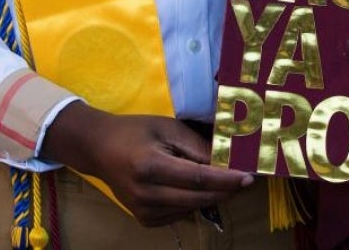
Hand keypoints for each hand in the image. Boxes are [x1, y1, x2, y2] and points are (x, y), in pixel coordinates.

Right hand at [41, 102, 253, 226]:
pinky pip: (180, 213)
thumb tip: (226, 161)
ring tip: (222, 179)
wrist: (99, 148)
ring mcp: (143, 211)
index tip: (249, 177)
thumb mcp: (167, 128)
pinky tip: (194, 187)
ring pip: (192, 208)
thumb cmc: (135, 131)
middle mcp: (146, 194)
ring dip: (211, 196)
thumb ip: (196, 146)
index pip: (198, 178)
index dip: (226, 179)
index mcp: (150, 167)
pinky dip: (193, 202)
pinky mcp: (144, 219)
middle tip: (245, 180)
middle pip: (198, 198)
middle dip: (226, 190)